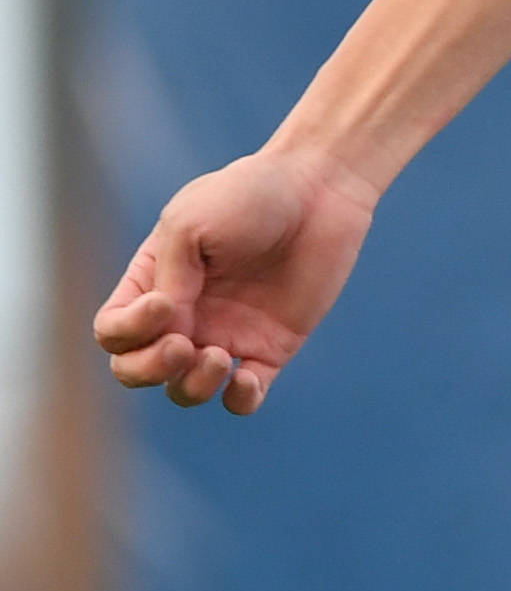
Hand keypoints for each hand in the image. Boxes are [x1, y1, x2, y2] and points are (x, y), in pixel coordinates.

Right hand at [92, 146, 380, 412]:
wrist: (318, 191)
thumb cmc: (249, 196)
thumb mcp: (192, 224)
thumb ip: (171, 277)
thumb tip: (170, 329)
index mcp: (153, 283)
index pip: (113, 332)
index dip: (127, 332)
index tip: (165, 304)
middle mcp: (184, 314)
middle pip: (136, 370)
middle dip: (148, 370)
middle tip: (183, 346)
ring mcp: (226, 334)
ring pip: (185, 390)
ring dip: (192, 386)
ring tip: (218, 357)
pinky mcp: (271, 348)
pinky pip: (243, 397)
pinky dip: (239, 400)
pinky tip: (245, 379)